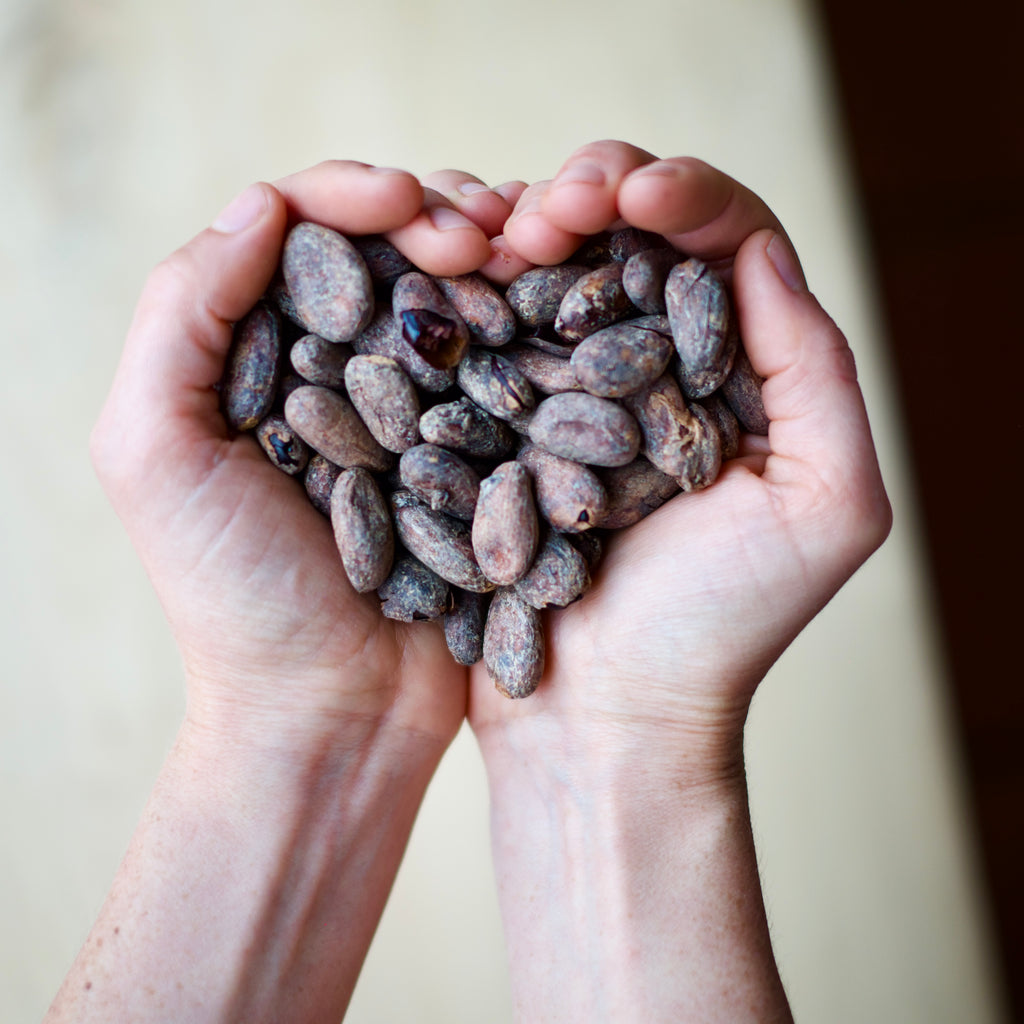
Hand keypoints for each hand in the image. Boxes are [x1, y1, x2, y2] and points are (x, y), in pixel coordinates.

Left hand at [54, 161, 522, 1023]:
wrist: (336, 712)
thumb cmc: (236, 597)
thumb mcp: (156, 454)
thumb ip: (183, 318)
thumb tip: (262, 204)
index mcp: (253, 355)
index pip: (299, 234)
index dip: (351, 196)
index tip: (408, 205)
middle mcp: (334, 369)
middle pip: (387, 253)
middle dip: (435, 215)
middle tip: (484, 231)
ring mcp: (412, 410)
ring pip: (455, 299)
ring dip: (493, 259)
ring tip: (527, 249)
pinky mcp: (474, 453)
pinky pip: (508, 369)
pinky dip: (532, 329)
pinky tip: (559, 308)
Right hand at [464, 141, 891, 1022]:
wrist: (601, 717)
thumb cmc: (719, 627)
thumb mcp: (825, 505)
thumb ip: (818, 373)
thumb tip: (759, 253)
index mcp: (739, 377)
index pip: (723, 245)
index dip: (683, 196)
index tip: (632, 195)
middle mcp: (657, 371)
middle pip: (631, 240)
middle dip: (594, 193)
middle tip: (549, 207)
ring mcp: (571, 395)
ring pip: (554, 272)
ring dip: (527, 228)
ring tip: (499, 235)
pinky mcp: (501, 427)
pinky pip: (489, 335)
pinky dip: (473, 292)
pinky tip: (455, 275)